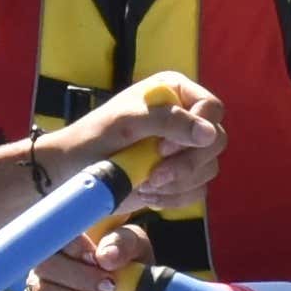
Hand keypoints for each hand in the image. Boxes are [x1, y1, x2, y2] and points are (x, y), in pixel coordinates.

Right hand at [24, 221, 163, 290]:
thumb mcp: (138, 252)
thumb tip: (104, 256)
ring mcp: (41, 290)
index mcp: (66, 240)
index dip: (76, 248)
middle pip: (44, 265)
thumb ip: (123, 244)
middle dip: (80, 278)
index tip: (100, 261)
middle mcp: (47, 262)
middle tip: (110, 286)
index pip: (53, 235)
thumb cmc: (132, 276)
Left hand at [39, 73, 224, 214]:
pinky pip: (197, 191)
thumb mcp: (128, 123)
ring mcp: (184, 149)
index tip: (162, 149)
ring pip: (208, 169)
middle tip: (154, 174)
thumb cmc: (94, 138)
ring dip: (177, 183)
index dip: (195, 132)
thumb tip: (209, 133)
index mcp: (175, 92)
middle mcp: (185, 117)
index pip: (212, 109)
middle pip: (216, 142)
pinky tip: (148, 193)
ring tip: (144, 183)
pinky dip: (174, 198)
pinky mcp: (179, 177)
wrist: (73, 172)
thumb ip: (168, 121)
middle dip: (187, 163)